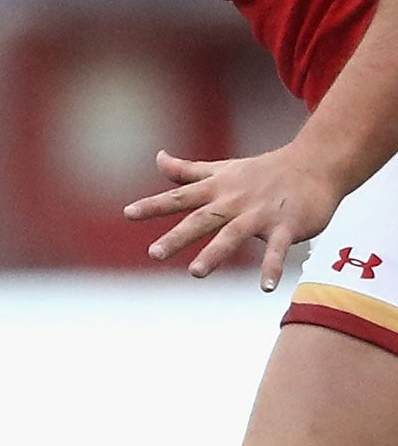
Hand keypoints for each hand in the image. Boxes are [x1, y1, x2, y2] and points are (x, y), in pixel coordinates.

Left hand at [123, 144, 346, 290]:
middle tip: (154, 253)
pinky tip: (266, 287)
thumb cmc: (264, 171)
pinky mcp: (286, 226)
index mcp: (217, 190)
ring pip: (234, 234)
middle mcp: (235, 201)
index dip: (153, 205)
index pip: (180, 197)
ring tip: (195, 273)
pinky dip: (272, 267)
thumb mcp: (222, 169)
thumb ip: (187, 170)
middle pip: (202, 219)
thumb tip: (158, 158)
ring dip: (215, 253)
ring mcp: (260, 214)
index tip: (128, 212)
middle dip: (178, 236)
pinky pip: (277, 250)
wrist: (316, 164)